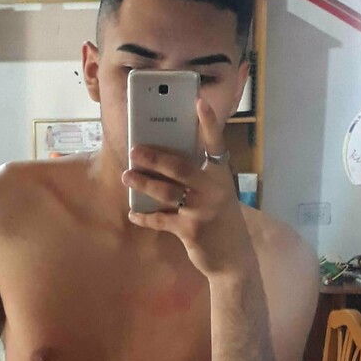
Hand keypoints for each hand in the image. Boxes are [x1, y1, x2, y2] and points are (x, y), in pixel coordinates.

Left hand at [122, 98, 251, 279]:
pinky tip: (133, 214)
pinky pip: (161, 220)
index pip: (216, 144)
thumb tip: (163, 164)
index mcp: (221, 176)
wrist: (234, 259)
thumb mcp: (217, 196)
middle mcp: (214, 190)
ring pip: (166, 192)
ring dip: (143, 183)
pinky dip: (145, 217)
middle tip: (134, 150)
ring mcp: (203, 210)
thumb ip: (199, 179)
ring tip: (126, 176)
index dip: (208, 123)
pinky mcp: (191, 231)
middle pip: (180, 167)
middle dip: (154, 158)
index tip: (199, 102)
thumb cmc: (220, 221)